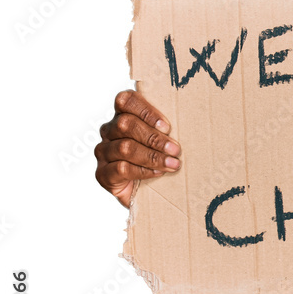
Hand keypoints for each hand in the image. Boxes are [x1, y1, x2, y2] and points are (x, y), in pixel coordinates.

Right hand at [95, 90, 180, 208]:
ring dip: (153, 156)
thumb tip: (189, 120)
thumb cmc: (161, 157)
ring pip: (124, 148)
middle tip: (176, 150)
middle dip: (155, 138)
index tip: (167, 126)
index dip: (146, 111)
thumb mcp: (166, 138)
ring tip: (173, 164)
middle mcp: (109, 131)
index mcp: (123, 115)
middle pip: (126, 124)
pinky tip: (158, 173)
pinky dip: (143, 171)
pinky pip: (121, 168)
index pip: (125, 100)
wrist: (150, 192)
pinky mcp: (102, 173)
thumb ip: (167, 127)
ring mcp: (103, 152)